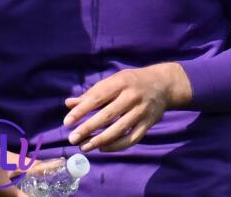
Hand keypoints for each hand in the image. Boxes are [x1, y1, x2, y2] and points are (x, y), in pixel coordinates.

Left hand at [63, 63, 191, 152]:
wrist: (163, 84)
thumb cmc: (131, 82)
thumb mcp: (113, 81)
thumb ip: (92, 93)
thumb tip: (69, 104)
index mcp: (120, 82)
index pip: (97, 98)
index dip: (81, 110)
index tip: (67, 122)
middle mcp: (131, 96)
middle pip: (107, 115)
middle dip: (88, 128)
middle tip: (72, 139)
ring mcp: (142, 111)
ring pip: (119, 129)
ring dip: (100, 140)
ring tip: (84, 147)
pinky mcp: (149, 123)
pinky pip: (132, 138)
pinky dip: (117, 146)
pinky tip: (102, 148)